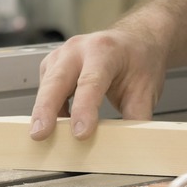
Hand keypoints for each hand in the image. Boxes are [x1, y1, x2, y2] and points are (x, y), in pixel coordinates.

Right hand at [29, 22, 167, 140]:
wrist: (135, 41)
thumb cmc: (139, 63)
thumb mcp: (145, 91)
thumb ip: (137, 119)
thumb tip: (131, 145)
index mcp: (105, 51)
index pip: (91, 82)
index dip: (84, 109)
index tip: (80, 134)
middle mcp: (79, 49)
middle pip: (58, 80)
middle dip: (47, 109)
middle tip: (40, 134)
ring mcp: (62, 55)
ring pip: (47, 85)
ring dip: (43, 111)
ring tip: (43, 136)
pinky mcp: (52, 65)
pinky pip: (46, 89)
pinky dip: (49, 108)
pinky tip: (56, 124)